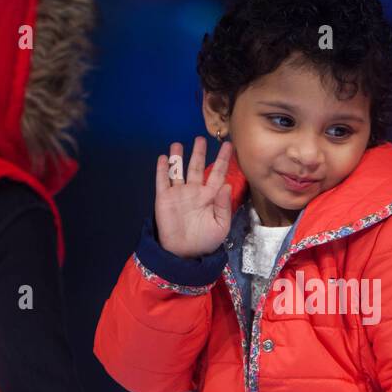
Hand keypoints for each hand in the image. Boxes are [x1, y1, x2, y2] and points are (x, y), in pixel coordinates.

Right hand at [154, 136, 233, 258]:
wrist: (184, 253)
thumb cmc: (205, 241)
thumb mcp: (220, 226)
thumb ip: (223, 206)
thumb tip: (226, 185)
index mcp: (210, 196)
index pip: (218, 174)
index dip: (223, 160)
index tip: (229, 145)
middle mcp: (194, 191)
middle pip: (197, 167)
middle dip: (199, 153)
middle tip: (201, 138)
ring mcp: (178, 193)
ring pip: (178, 170)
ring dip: (178, 157)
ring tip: (178, 143)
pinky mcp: (164, 198)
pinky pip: (163, 180)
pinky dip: (162, 169)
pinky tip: (163, 158)